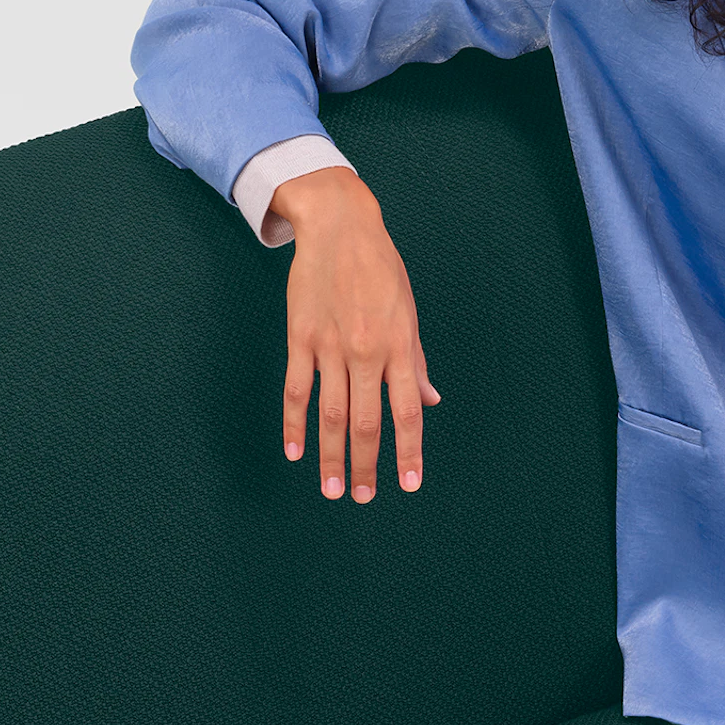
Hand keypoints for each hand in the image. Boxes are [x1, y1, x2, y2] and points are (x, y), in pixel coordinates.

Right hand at [273, 164, 438, 501]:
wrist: (339, 226)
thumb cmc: (381, 270)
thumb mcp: (409, 312)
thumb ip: (416, 361)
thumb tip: (430, 402)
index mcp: (399, 346)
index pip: (407, 412)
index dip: (409, 452)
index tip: (408, 485)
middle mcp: (366, 351)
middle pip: (366, 421)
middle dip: (367, 465)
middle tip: (363, 498)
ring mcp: (330, 346)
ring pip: (330, 414)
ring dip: (331, 456)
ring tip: (332, 488)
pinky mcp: (300, 338)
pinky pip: (296, 389)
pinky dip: (294, 424)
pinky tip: (294, 451)